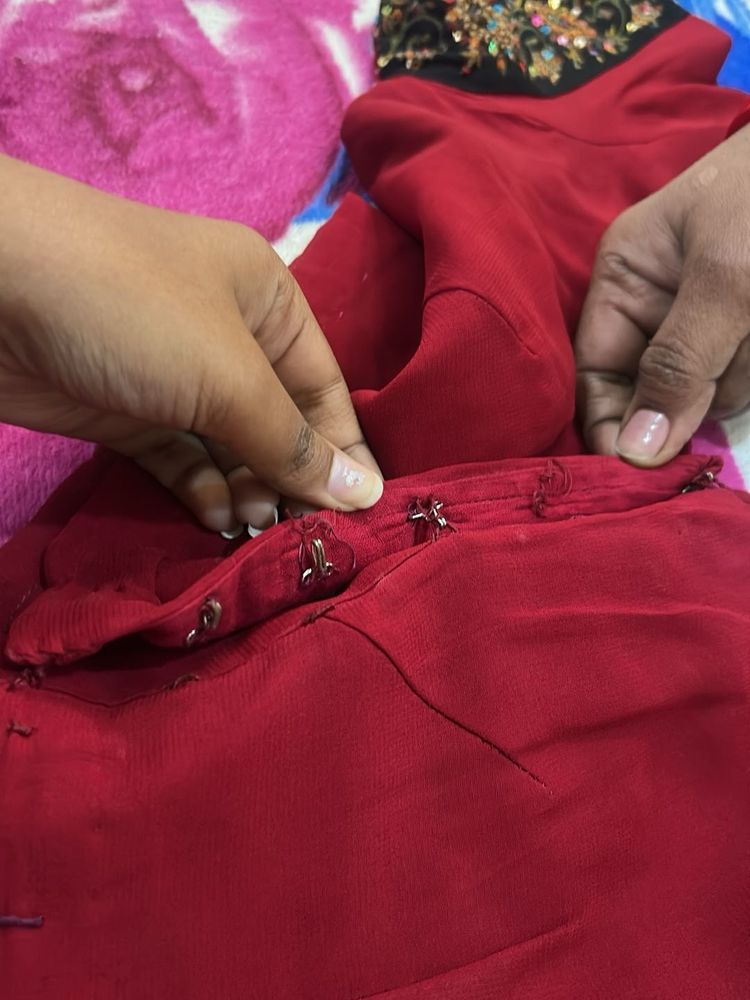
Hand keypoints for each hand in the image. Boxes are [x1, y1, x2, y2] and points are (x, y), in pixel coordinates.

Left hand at [0, 155, 381, 532]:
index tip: (364, 515)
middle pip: (278, 421)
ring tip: (252, 533)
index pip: (325, 387)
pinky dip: (198, 490)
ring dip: (245, 491)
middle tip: (299, 536)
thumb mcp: (228, 374)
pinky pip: (178, 459)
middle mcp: (226, 336)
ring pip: (228, 447)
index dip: (344, 451)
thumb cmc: (133, 312)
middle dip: (290, 478)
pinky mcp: (125, 411)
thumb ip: (293, 443)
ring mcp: (171, 375)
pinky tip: (212, 521)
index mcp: (267, 300)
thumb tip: (365, 494)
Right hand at [575, 124, 749, 464]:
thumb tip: (635, 453)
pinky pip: (748, 380)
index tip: (643, 467)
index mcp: (625, 280)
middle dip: (703, 383)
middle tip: (739, 335)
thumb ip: (679, 365)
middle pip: (658, 393)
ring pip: (714, 393)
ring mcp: (709, 321)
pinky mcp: (749, 331)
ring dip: (749, 370)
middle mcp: (658, 306)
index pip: (595, 374)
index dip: (611, 424)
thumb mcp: (726, 278)